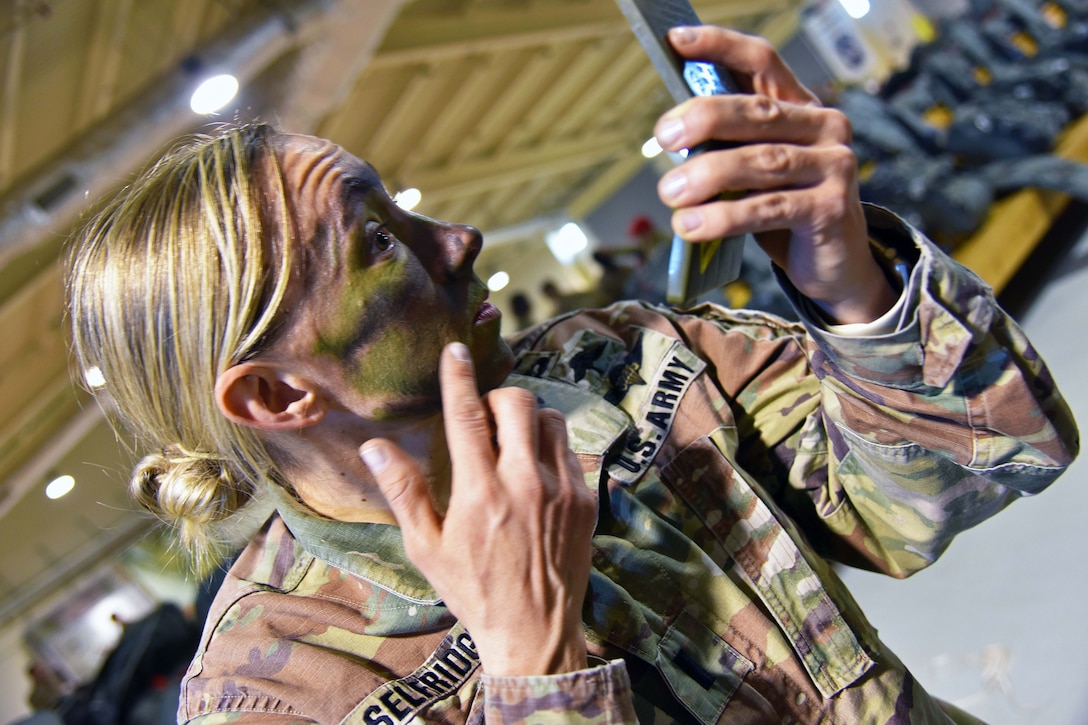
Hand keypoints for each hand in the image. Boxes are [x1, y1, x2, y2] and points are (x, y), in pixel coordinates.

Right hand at [360, 342, 596, 675]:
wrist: (535, 631)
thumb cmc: (472, 591)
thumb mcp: (426, 549)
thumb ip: (403, 492)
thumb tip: (374, 446)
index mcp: (480, 492)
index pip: (467, 416)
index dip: (458, 376)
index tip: (455, 349)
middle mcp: (524, 482)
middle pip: (517, 403)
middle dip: (497, 398)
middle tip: (484, 418)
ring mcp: (561, 489)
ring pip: (550, 419)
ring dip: (528, 419)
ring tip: (510, 441)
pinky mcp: (585, 500)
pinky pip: (570, 449)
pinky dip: (550, 447)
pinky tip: (534, 471)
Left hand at [654, 25, 896, 323]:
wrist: (835, 264)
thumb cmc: (784, 210)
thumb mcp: (754, 173)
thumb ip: (727, 147)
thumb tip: (673, 134)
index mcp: (801, 106)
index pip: (762, 61)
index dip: (720, 46)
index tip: (676, 40)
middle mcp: (825, 127)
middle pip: (758, 111)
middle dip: (704, 118)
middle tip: (663, 135)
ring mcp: (834, 166)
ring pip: (762, 162)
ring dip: (708, 175)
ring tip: (669, 193)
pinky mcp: (831, 209)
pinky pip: (769, 208)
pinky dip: (724, 217)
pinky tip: (690, 225)